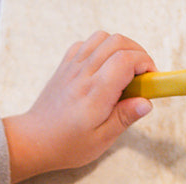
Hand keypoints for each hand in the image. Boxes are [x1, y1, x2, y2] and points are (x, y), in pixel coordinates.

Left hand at [2, 31, 155, 183]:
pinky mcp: (65, 65)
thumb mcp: (102, 139)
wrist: (34, 140)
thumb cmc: (67, 144)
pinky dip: (102, 49)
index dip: (145, 63)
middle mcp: (84, 74)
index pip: (126, 60)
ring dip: (120, 48)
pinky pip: (87, 44)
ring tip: (125, 70)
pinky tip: (104, 68)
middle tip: (142, 75)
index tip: (151, 79)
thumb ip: (125, 117)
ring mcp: (72, 66)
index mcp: (95, 93)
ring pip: (103, 38)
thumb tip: (147, 102)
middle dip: (138, 53)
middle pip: (118, 42)